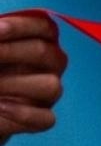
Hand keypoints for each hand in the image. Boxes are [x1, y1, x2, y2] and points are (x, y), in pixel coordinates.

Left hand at [0, 14, 67, 145]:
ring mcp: (49, 91)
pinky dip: (23, 114)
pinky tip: (0, 106)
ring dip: (14, 85)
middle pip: (43, 52)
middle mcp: (52, 63)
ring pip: (51, 86)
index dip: (20, 26)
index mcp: (42, 40)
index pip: (42, 26)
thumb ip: (0, 44)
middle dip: (9, 52)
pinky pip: (46, 119)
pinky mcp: (43, 117)